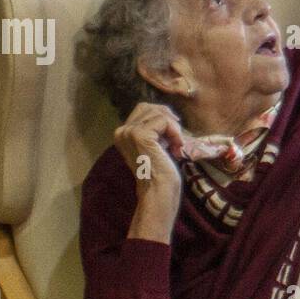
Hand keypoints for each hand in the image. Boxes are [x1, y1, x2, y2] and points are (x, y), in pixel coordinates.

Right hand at [114, 102, 184, 227]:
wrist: (159, 191)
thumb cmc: (161, 172)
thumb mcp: (156, 144)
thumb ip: (155, 129)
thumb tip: (167, 112)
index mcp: (123, 133)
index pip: (144, 109)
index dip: (163, 116)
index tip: (173, 134)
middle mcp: (122, 131)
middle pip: (149, 107)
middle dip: (168, 119)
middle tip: (177, 139)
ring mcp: (129, 132)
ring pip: (158, 113)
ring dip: (174, 128)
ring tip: (176, 146)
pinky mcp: (140, 135)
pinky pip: (163, 120)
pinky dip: (175, 132)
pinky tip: (176, 147)